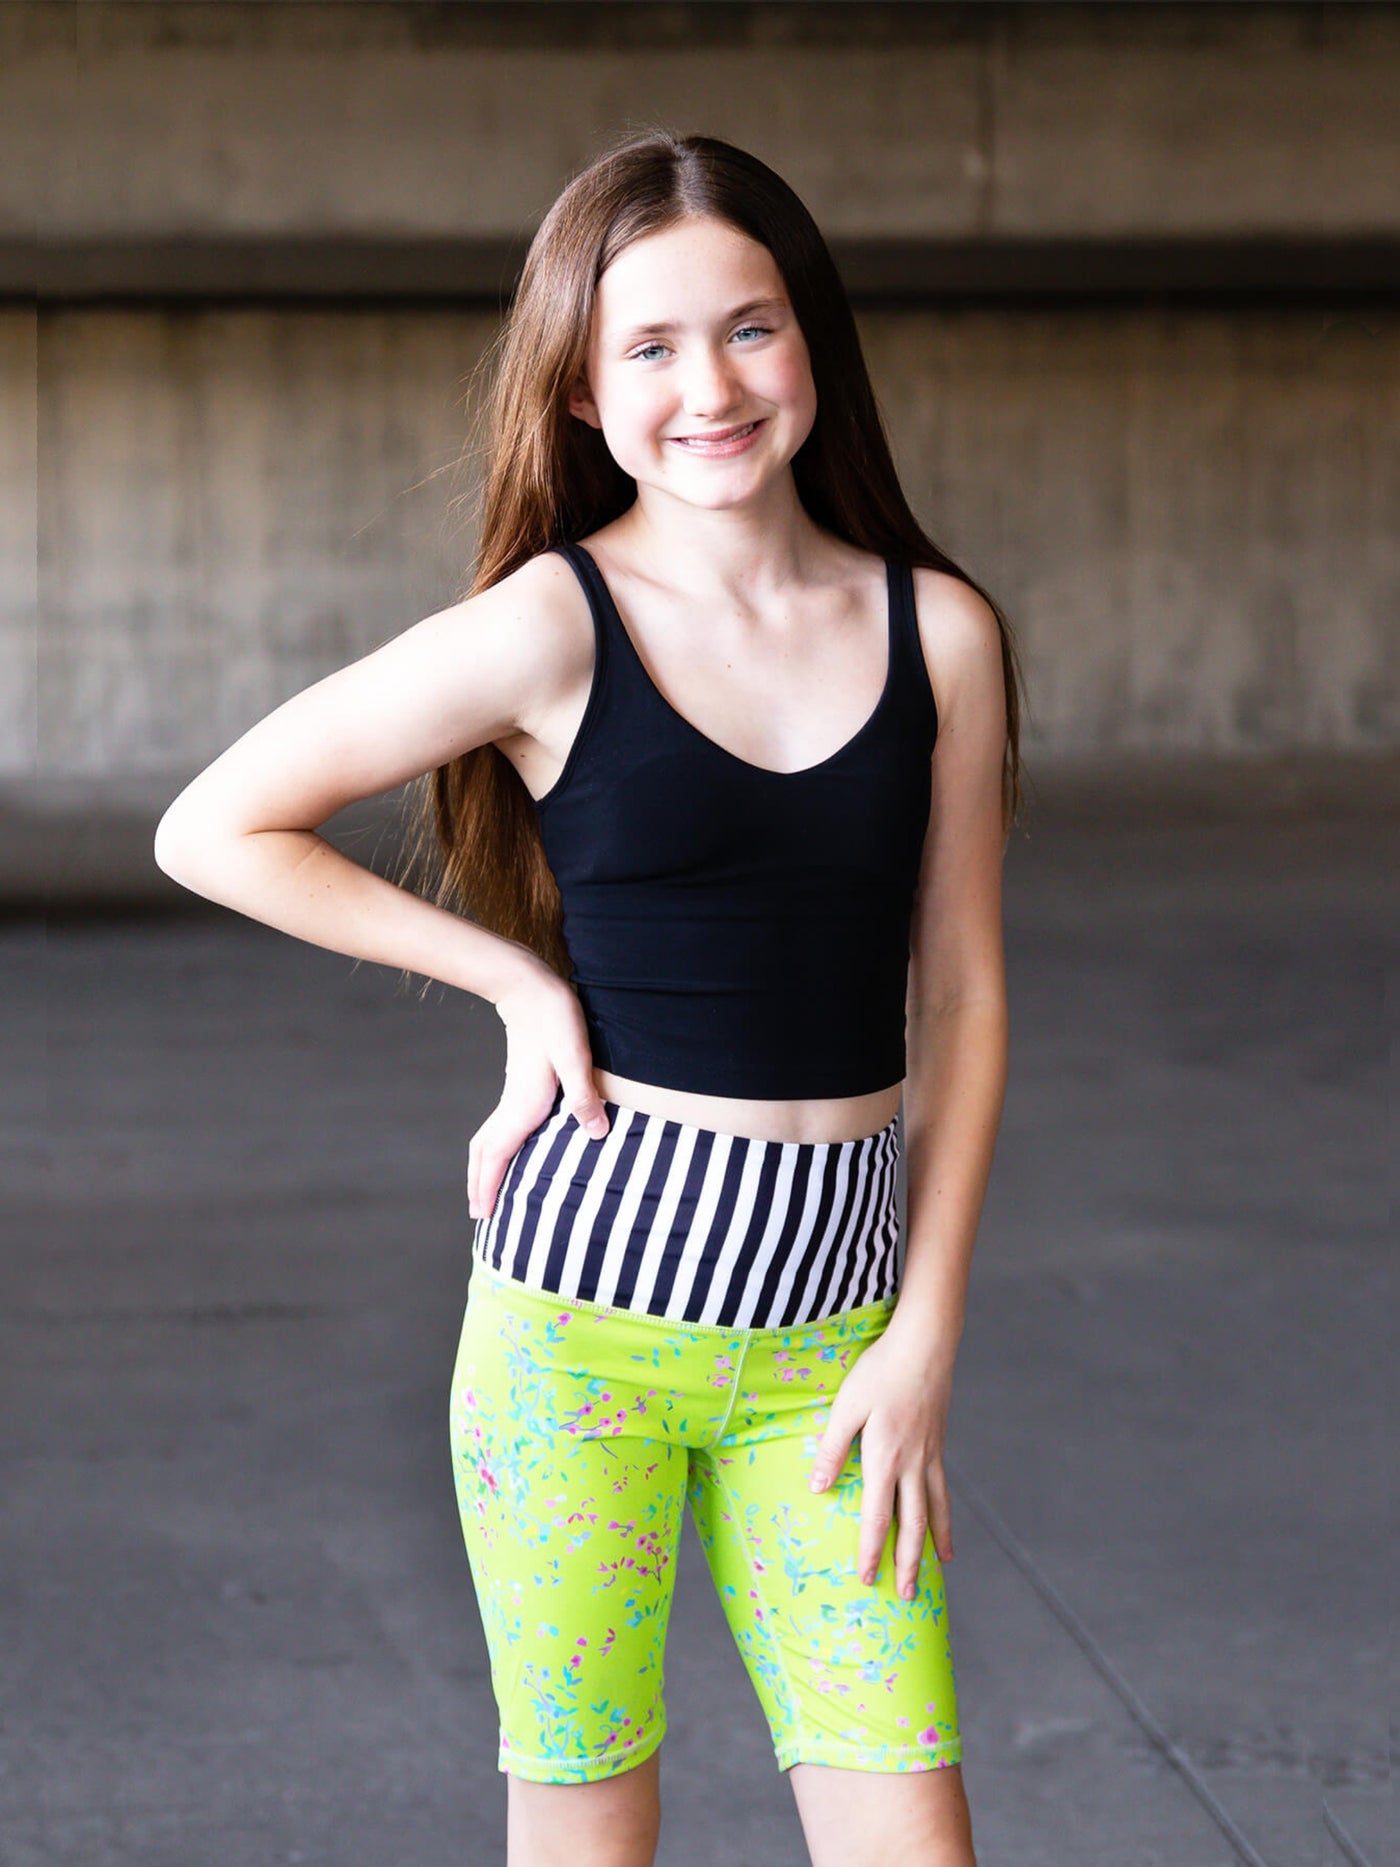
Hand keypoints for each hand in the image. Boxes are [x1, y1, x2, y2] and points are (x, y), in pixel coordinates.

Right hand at [467, 960, 609, 1221]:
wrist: (532, 989)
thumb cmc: (555, 1020)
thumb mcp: (575, 1056)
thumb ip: (584, 1094)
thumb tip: (596, 1134)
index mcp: (522, 1105)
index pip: (498, 1154)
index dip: (489, 1186)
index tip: (482, 1215)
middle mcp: (512, 1105)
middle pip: (485, 1152)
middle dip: (479, 1184)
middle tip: (478, 1216)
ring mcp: (513, 1095)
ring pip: (488, 1140)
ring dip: (483, 1168)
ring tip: (484, 1191)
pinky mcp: (519, 1086)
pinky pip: (499, 1128)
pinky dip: (494, 1149)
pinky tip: (508, 1152)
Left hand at [806, 1318, 956, 1598]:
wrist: (925, 1346)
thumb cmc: (880, 1371)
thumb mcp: (847, 1405)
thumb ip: (833, 1447)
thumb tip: (818, 1488)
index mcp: (885, 1458)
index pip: (877, 1518)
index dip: (871, 1551)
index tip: (866, 1579)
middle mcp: (913, 1465)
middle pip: (912, 1525)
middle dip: (907, 1563)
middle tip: (907, 1597)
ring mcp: (930, 1457)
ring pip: (934, 1512)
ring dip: (932, 1545)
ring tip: (936, 1570)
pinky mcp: (939, 1445)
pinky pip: (943, 1491)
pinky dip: (945, 1516)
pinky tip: (946, 1529)